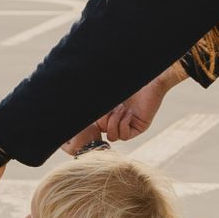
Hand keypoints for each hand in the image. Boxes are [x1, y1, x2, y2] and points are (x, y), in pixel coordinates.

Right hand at [61, 62, 184, 155]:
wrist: (150, 80)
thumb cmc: (129, 83)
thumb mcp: (108, 92)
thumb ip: (93, 97)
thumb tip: (68, 94)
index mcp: (108, 112)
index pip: (96, 126)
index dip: (94, 122)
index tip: (98, 113)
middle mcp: (118, 120)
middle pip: (102, 132)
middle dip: (105, 120)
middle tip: (114, 107)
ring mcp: (128, 125)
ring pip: (113, 137)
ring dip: (114, 123)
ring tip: (122, 109)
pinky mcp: (138, 128)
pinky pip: (125, 136)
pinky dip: (124, 125)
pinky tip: (128, 114)